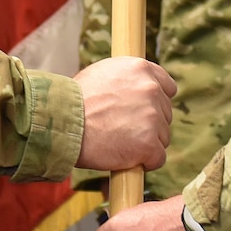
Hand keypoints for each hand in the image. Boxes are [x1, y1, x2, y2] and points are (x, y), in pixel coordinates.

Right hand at [74, 57, 176, 171]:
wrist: (63, 122)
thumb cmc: (76, 100)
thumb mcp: (103, 73)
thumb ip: (128, 79)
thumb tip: (137, 88)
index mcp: (141, 68)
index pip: (167, 88)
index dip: (155, 102)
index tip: (142, 112)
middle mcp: (151, 89)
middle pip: (165, 114)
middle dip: (149, 124)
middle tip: (122, 129)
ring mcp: (152, 116)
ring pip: (162, 137)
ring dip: (146, 143)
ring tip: (118, 142)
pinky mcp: (149, 143)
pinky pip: (157, 158)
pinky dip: (144, 162)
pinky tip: (125, 158)